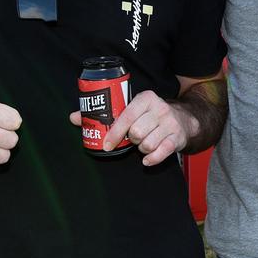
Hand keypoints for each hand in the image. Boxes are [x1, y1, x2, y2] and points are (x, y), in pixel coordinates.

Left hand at [70, 90, 196, 166]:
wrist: (184, 119)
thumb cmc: (150, 115)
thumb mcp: (132, 109)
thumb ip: (103, 113)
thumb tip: (74, 117)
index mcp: (146, 98)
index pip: (127, 116)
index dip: (114, 132)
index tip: (106, 144)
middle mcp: (160, 109)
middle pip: (137, 132)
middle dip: (131, 140)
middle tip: (132, 138)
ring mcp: (170, 123)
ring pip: (147, 144)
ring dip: (141, 148)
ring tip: (143, 143)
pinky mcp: (178, 137)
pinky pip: (162, 152)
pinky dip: (152, 159)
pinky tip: (147, 159)